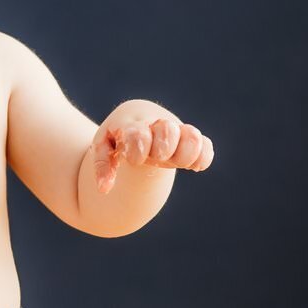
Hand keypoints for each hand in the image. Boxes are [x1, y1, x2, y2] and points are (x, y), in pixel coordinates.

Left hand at [92, 113, 213, 194]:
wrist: (135, 119)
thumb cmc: (117, 138)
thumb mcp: (103, 149)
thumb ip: (102, 167)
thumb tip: (104, 188)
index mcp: (132, 124)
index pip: (139, 133)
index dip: (139, 148)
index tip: (134, 159)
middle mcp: (156, 124)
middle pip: (168, 130)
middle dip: (163, 147)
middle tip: (158, 157)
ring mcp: (175, 131)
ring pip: (192, 135)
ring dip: (187, 152)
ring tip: (177, 163)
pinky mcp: (189, 139)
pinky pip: (205, 145)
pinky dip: (204, 157)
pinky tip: (194, 168)